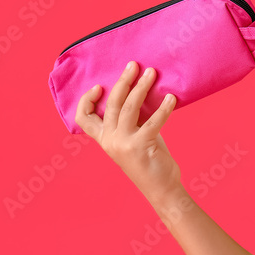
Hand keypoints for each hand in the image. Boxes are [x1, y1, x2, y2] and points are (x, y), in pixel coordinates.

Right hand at [75, 61, 182, 204]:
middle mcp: (109, 140)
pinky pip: (153, 121)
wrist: (161, 188)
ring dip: (141, 87)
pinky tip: (171, 98)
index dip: (87, 100)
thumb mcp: (134, 138)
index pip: (83, 118)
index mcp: (104, 139)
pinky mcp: (140, 146)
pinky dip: (164, 107)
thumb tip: (141, 91)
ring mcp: (123, 143)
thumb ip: (131, 120)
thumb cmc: (149, 160)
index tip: (100, 85)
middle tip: (134, 65)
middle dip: (123, 81)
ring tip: (152, 73)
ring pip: (129, 107)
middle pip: (112, 104)